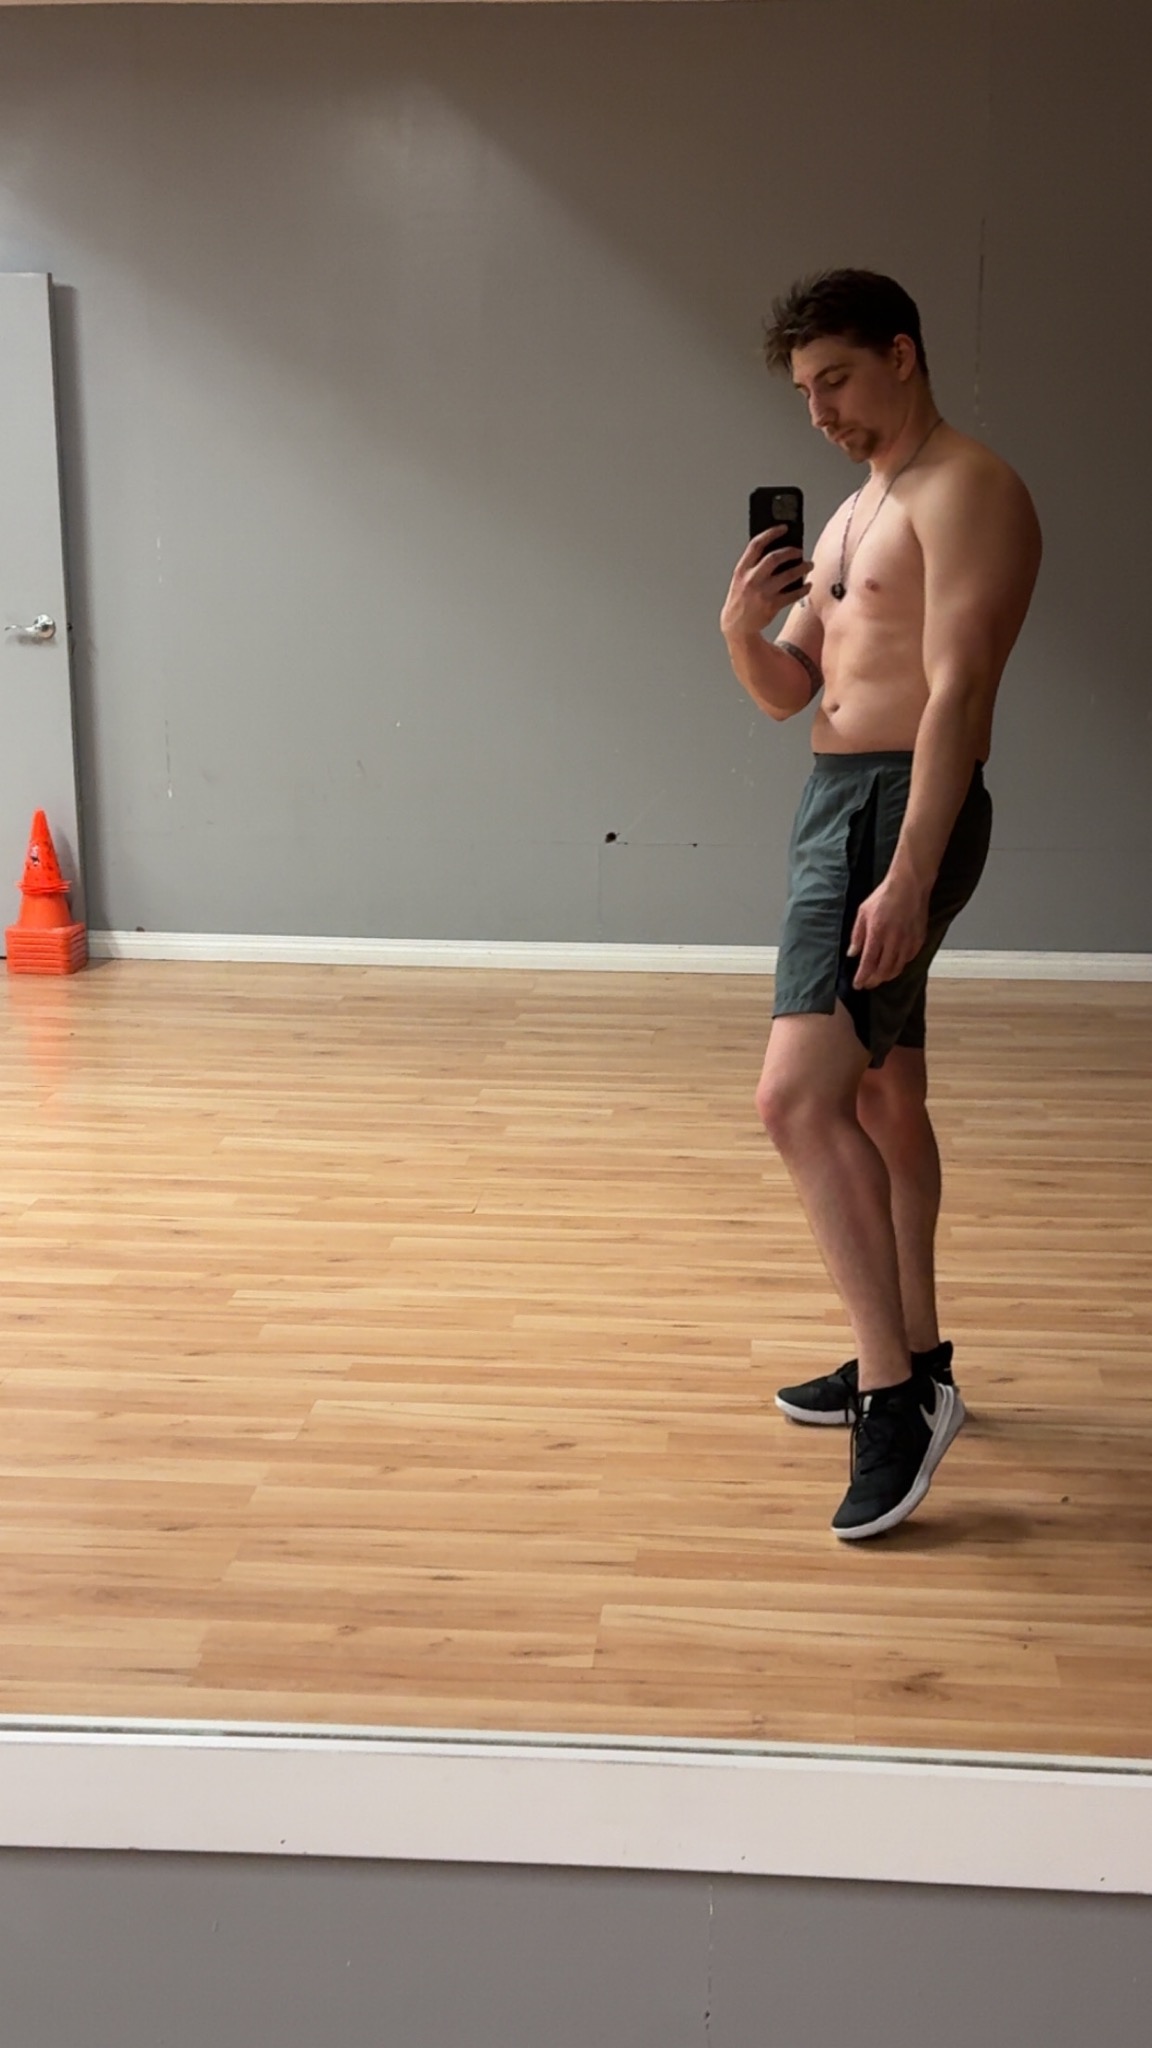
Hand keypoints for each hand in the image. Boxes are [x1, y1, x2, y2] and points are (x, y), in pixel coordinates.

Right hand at [720, 526, 812, 638]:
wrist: (736, 626)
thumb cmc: (741, 599)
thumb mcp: (741, 579)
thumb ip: (755, 565)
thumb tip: (780, 551)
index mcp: (741, 570)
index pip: (756, 545)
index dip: (771, 533)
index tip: (784, 527)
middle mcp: (751, 580)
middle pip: (775, 557)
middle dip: (791, 551)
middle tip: (800, 551)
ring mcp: (762, 593)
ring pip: (788, 575)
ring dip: (802, 568)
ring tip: (808, 565)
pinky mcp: (772, 606)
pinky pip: (793, 594)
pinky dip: (803, 588)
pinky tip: (807, 585)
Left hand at [848, 871, 929, 989]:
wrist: (909, 885)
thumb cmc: (884, 896)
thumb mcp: (863, 912)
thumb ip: (857, 935)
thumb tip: (852, 954)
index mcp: (877, 933)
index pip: (868, 963)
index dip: (862, 977)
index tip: (857, 985)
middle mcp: (894, 940)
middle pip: (883, 970)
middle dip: (874, 981)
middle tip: (867, 984)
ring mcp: (908, 940)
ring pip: (898, 967)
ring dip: (887, 976)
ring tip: (879, 978)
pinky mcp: (919, 939)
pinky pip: (909, 959)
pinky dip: (900, 965)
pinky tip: (894, 965)